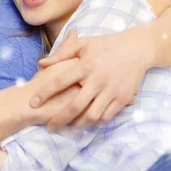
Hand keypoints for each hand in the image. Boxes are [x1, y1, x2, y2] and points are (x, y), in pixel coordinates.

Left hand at [33, 27, 156, 129]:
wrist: (137, 48)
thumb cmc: (106, 45)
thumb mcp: (84, 44)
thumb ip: (61, 53)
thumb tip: (41, 63)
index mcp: (85, 65)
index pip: (59, 82)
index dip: (44, 94)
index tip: (33, 103)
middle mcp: (97, 79)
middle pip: (74, 106)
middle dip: (59, 119)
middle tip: (50, 127)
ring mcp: (111, 90)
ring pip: (91, 116)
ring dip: (78, 124)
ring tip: (69, 126)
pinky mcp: (122, 98)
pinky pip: (106, 116)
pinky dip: (96, 121)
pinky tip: (87, 121)